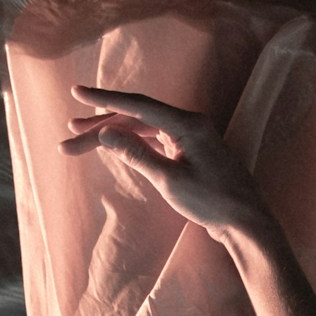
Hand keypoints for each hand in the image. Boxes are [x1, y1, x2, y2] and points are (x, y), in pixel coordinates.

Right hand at [62, 85, 272, 239]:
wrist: (246, 222)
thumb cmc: (212, 202)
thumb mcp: (169, 180)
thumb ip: (137, 154)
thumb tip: (106, 133)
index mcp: (188, 124)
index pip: (138, 106)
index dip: (104, 100)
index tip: (76, 93)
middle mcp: (190, 123)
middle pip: (137, 117)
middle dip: (101, 125)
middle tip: (69, 132)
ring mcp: (191, 136)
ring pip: (143, 129)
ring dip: (114, 135)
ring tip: (80, 142)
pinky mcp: (191, 150)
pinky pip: (155, 139)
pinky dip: (132, 144)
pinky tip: (113, 148)